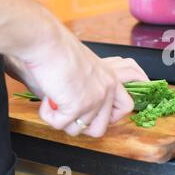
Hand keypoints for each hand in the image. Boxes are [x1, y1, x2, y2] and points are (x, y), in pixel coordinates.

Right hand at [20, 30, 148, 137]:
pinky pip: (60, 125)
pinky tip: (48, 99)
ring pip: (77, 130)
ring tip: (54, 100)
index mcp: (111, 80)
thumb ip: (91, 89)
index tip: (93, 113)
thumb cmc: (59, 52)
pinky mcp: (78, 106)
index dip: (110, 116)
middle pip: (101, 128)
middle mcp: (107, 91)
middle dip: (80, 125)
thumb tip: (81, 111)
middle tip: (67, 111)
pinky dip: (48, 115)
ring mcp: (94, 100)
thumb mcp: (86, 69)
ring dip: (61, 119)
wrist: (48, 44)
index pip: (126, 107)